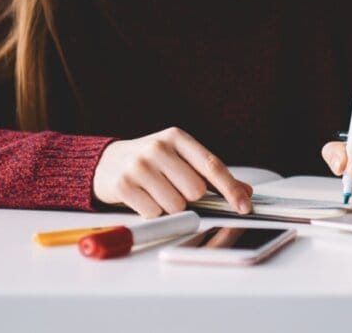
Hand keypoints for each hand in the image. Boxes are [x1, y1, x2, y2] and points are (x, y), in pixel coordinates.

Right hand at [93, 127, 252, 217]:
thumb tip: (245, 192)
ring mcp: (140, 166)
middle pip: (195, 190)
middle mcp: (158, 148)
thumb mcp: (180, 159)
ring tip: (157, 194)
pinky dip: (154, 213)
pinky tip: (144, 199)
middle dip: (191, 199)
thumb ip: (211, 175)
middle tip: (175, 190)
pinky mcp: (124, 185)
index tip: (245, 206)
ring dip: (171, 208)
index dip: (231, 188)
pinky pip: (154, 213)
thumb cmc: (151, 162)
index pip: (212, 165)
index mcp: (177, 137)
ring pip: (175, 205)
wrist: (106, 162)